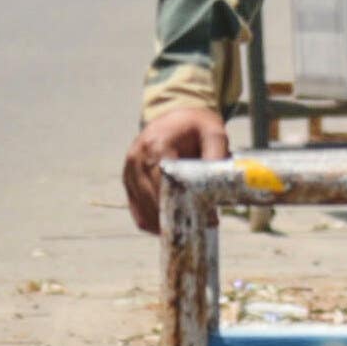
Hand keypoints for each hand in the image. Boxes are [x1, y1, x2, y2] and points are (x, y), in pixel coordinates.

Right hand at [121, 103, 234, 232]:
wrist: (175, 116)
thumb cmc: (196, 126)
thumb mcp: (214, 133)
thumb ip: (217, 156)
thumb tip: (217, 187)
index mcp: (157, 145)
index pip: (165, 184)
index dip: (184, 204)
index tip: (205, 218)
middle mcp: (137, 158)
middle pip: (154, 201)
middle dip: (177, 218)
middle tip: (200, 228)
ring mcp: (129, 171)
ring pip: (144, 211)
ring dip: (165, 224)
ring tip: (188, 229)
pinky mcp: (128, 181)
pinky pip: (138, 211)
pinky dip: (154, 222)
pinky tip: (172, 225)